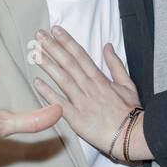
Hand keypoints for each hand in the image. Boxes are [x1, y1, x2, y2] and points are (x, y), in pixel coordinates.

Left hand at [31, 26, 149, 162]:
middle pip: (68, 63)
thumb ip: (115, 64)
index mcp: (100, 79)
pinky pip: (59, 103)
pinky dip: (48, 93)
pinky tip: (37, 82)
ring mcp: (81, 102)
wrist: (131, 135)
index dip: (67, 41)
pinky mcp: (76, 119)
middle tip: (39, 35)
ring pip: (62, 79)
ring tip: (35, 53)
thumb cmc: (130, 112)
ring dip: (48, 65)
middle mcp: (89, 87)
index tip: (56, 30)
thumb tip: (107, 46)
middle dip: (53, 47)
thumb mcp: (127, 84)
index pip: (80, 55)